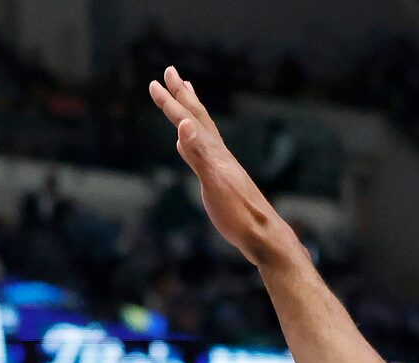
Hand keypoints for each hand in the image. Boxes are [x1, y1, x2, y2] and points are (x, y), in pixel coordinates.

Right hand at [149, 67, 300, 269]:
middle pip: (197, 116)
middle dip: (181, 94)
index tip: (156, 82)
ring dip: (190, 109)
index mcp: (213, 151)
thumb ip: (197, 154)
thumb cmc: (237, 213)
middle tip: (170, 72)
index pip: (188, 120)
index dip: (171, 102)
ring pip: (202, 128)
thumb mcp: (214, 183)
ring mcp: (221, 163)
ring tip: (185, 93)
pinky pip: (203, 147)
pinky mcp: (222, 177)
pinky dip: (192, 138)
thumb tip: (183, 125)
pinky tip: (187, 140)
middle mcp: (218, 152)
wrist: (261, 234)